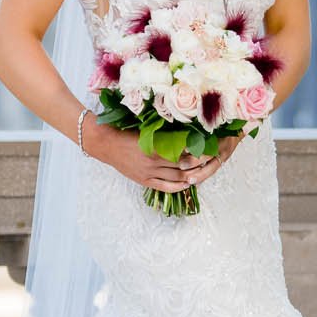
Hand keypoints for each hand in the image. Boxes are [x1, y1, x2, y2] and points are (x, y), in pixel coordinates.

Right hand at [85, 123, 235, 193]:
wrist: (105, 144)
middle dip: (200, 163)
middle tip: (211, 158)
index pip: (185, 152)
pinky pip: (165, 187)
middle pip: (184, 166)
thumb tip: (186, 132)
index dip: (199, 151)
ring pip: (177, 178)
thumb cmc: (126, 132)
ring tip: (203, 171)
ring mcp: (149, 173)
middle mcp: (154, 162)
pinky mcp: (144, 180)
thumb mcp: (147, 130)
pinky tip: (187, 183)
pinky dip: (179, 186)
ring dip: (192, 175)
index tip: (209, 146)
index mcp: (156, 147)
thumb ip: (165, 133)